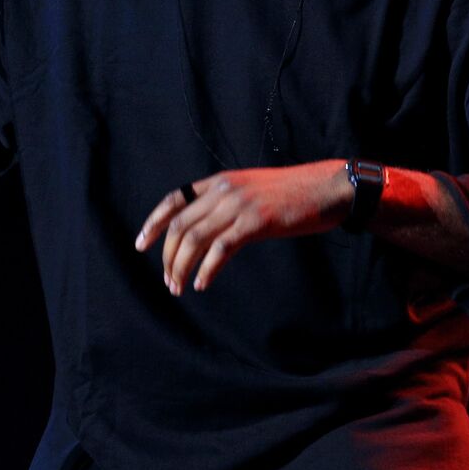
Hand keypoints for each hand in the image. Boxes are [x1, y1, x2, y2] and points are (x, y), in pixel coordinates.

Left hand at [135, 160, 351, 294]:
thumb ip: (228, 205)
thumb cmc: (293, 194)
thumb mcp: (253, 192)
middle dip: (168, 255)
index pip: (174, 199)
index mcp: (221, 181)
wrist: (327, 189)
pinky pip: (221, 248)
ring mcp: (240, 204)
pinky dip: (207, 269)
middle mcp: (225, 190)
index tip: (141, 244)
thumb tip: (207, 232)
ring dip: (182, 266)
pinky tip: (202, 283)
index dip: (154, 222)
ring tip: (179, 288)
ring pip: (195, 238)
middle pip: (180, 224)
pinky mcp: (256, 221)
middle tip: (168, 281)